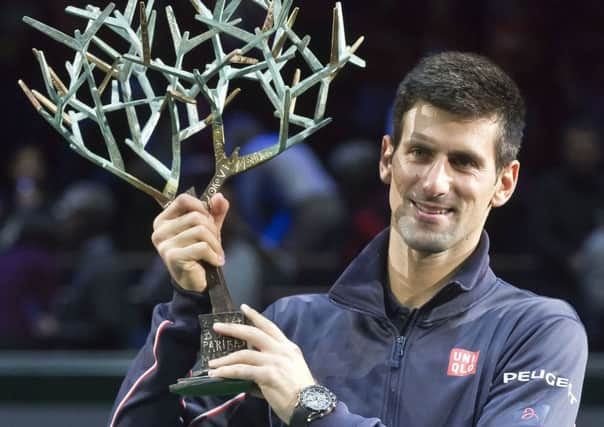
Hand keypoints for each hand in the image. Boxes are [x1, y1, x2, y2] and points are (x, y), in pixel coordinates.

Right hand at [151, 193, 228, 291]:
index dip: (201, 207)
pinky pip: (201, 247)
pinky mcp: (172, 256)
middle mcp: (160, 230)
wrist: (195, 282)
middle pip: (196, 216)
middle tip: (215, 243)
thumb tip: (219, 197)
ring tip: (216, 253)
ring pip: (200, 231)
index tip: (210, 220)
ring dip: (215, 244)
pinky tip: (215, 261)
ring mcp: (164, 244)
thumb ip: (215, 212)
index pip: (183, 200)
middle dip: (213, 230)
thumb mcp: (209, 229)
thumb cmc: (199, 253)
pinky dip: (213, 254)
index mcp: (164, 220)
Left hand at [208, 304, 315, 423]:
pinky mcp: (268, 375)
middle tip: (218, 327)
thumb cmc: (301, 392)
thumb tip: (251, 367)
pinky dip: (227, 372)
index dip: (255, 316)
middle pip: (253, 333)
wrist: (310, 406)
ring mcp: (274, 361)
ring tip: (212, 362)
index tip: (244, 308)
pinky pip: (242, 370)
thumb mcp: (290, 369)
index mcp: (288, 348)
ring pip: (244, 353)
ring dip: (225, 358)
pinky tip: (218, 374)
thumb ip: (272, 363)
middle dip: (233, 329)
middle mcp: (281, 350)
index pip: (269, 327)